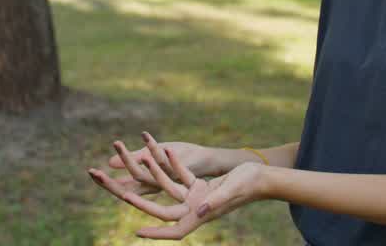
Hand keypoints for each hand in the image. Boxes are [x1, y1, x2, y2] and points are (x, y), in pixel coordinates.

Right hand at [89, 132, 216, 199]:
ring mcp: (167, 176)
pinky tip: (143, 134)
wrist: (207, 161)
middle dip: (110, 178)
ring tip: (115, 142)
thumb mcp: (153, 156)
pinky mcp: (179, 167)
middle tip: (92, 170)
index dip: (105, 181)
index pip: (123, 186)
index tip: (89, 172)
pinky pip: (164, 158)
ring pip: (144, 170)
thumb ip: (134, 159)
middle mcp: (156, 182)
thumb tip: (109, 163)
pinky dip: (154, 146)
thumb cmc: (179, 158)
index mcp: (148, 182)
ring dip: (129, 156)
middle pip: (128, 183)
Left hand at [113, 146, 266, 239]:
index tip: (138, 231)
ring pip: (171, 189)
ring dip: (157, 176)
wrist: (262, 177)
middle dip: (144, 204)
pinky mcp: (201, 187)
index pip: (176, 231)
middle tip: (123, 194)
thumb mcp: (231, 190)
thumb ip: (216, 201)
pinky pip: (182, 177)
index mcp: (203, 215)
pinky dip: (175, 166)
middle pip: (165, 212)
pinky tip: (168, 152)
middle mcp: (197, 209)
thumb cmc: (250, 185)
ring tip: (144, 161)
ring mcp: (198, 198)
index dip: (156, 233)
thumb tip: (199, 212)